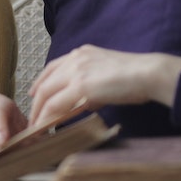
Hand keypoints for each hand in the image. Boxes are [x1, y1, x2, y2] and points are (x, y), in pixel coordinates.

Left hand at [28, 44, 180, 127]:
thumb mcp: (105, 73)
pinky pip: (56, 104)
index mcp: (81, 54)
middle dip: (36, 103)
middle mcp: (74, 59)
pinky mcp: (80, 86)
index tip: (34, 94)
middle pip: (45, 83)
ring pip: (46, 94)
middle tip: (33, 118)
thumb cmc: (135, 77)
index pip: (52, 68)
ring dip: (39, 112)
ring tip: (37, 127)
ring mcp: (76, 71)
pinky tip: (46, 127)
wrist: (148, 73)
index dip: (40, 82)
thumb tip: (80, 100)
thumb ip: (89, 83)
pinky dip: (47, 117)